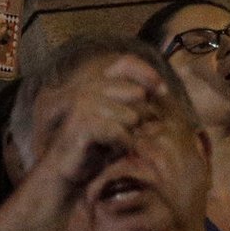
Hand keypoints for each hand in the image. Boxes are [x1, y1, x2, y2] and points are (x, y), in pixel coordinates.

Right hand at [37, 56, 171, 200]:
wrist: (65, 168)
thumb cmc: (96, 145)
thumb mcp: (121, 121)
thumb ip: (138, 105)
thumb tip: (164, 92)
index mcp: (97, 83)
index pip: (125, 63)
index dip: (148, 74)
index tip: (163, 92)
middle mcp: (89, 89)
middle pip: (136, 93)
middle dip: (143, 116)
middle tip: (135, 133)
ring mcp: (84, 105)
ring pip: (130, 116)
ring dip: (131, 134)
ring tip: (120, 144)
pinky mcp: (83, 123)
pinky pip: (118, 131)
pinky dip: (122, 145)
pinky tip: (114, 150)